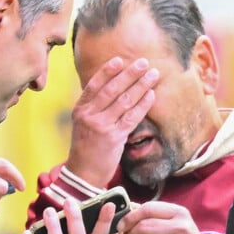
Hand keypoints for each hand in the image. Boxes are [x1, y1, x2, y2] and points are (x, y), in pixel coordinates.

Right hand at [65, 57, 158, 186]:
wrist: (84, 173)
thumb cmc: (86, 147)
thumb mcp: (83, 123)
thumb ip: (95, 107)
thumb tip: (115, 86)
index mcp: (80, 110)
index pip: (94, 85)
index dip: (108, 71)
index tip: (121, 60)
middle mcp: (90, 116)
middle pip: (112, 89)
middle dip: (130, 74)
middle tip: (143, 63)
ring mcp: (102, 126)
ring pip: (124, 101)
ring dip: (141, 85)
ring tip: (153, 75)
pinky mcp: (115, 138)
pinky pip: (132, 117)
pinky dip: (143, 104)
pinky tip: (151, 95)